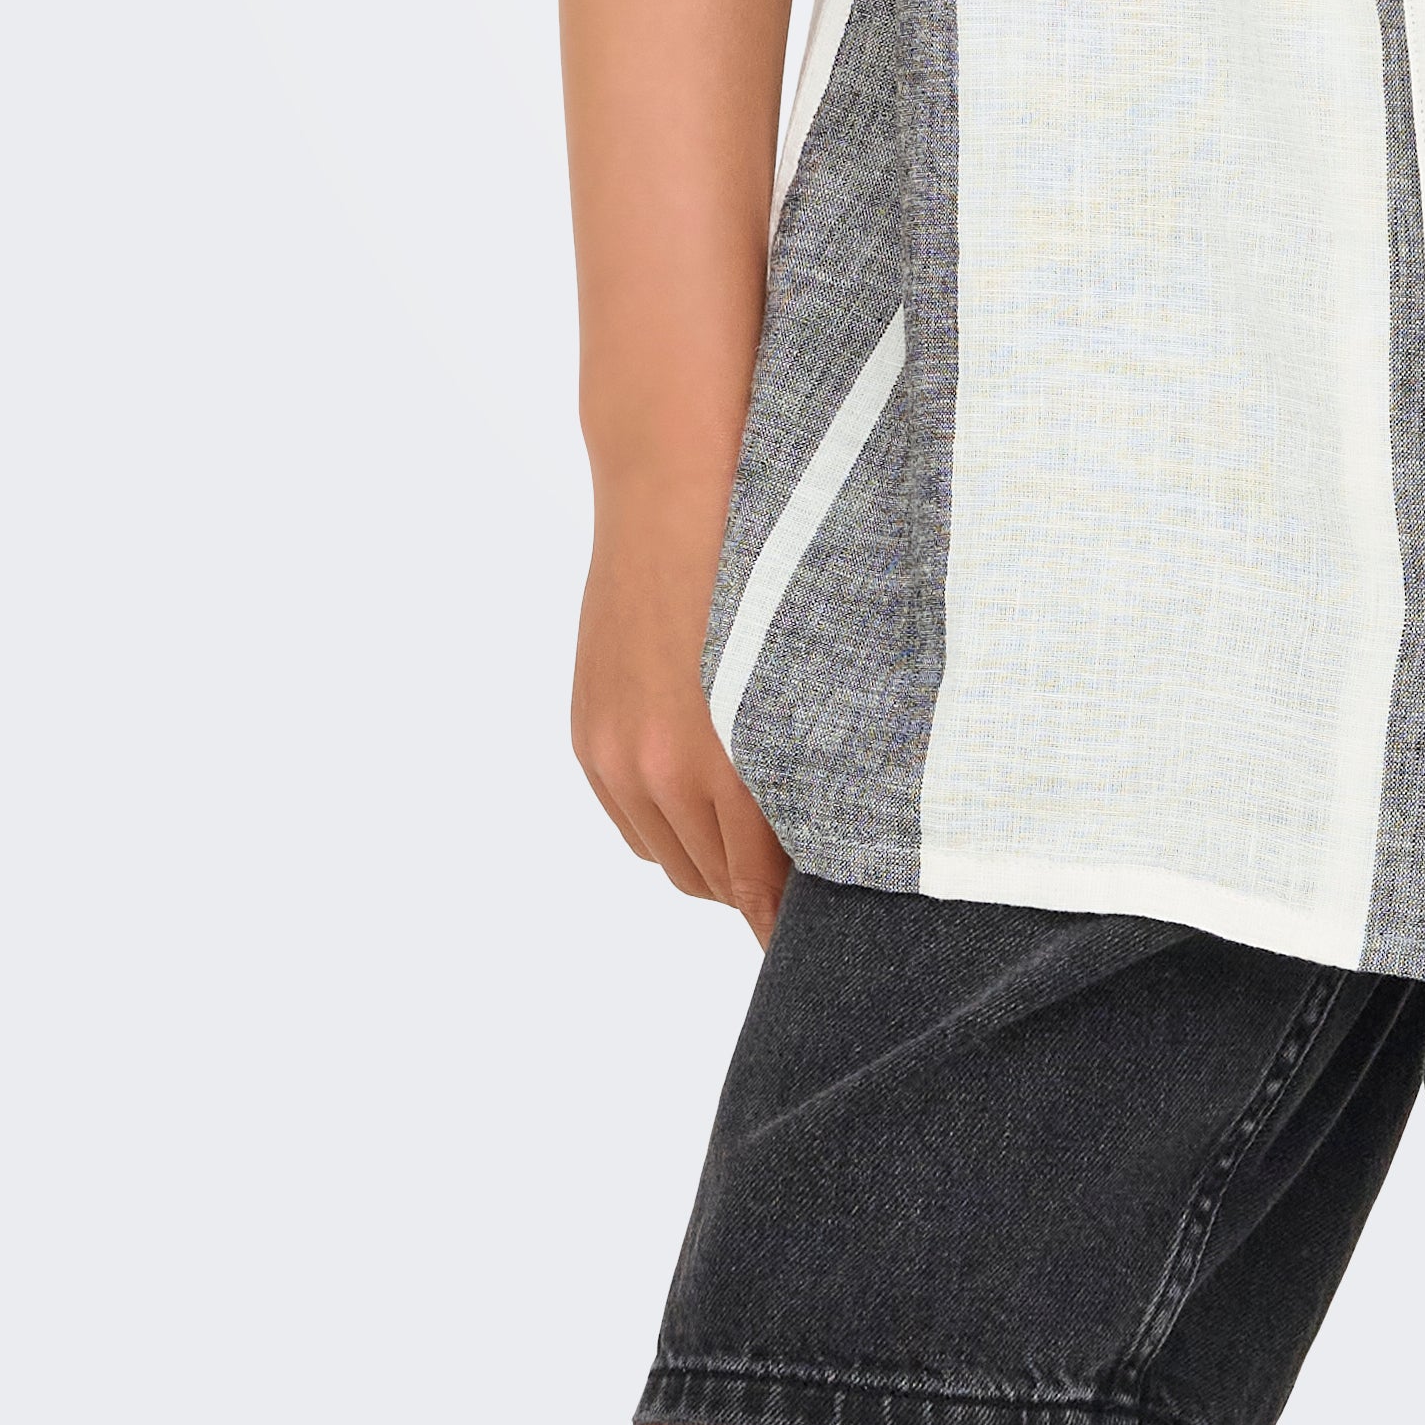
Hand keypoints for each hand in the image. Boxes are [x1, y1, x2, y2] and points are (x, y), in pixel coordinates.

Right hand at [571, 490, 789, 940]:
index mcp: (730, 757)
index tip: (818, 941)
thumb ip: (809, 751)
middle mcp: (663, 768)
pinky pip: (631, 823)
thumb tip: (835, 821)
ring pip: (670, 860)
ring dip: (710, 865)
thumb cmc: (766, 556)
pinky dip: (666, 829)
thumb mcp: (807, 662)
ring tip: (757, 846)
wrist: (673, 484)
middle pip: (715, 883)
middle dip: (757, 892)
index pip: (762, 884)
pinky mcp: (589, 735)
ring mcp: (617, 753)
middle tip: (802, 886)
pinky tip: (703, 804)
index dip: (788, 921)